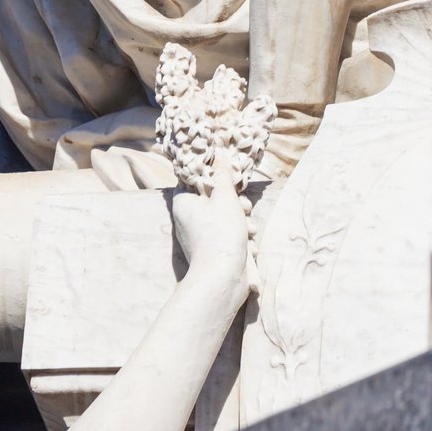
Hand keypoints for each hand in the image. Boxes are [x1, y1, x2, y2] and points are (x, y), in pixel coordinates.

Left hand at [167, 163, 249, 285]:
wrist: (223, 279)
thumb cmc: (220, 234)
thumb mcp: (225, 197)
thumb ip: (223, 173)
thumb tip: (219, 152)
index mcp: (183, 202)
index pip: (195, 178)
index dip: (214, 175)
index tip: (229, 178)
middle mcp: (187, 219)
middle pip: (214, 197)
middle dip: (235, 202)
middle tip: (243, 206)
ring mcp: (199, 236)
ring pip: (224, 216)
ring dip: (241, 219)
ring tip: (248, 228)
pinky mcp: (211, 250)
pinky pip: (227, 234)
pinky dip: (239, 236)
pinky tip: (248, 242)